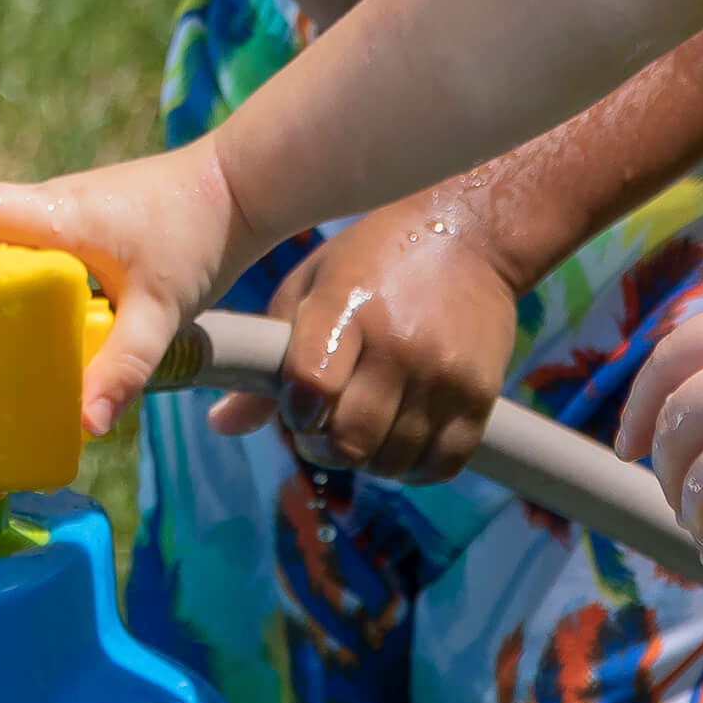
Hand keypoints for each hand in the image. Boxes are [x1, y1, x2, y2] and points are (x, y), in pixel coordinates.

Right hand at [0, 144, 244, 438]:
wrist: (242, 186)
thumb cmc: (199, 234)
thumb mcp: (160, 311)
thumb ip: (123, 367)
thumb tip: (86, 423)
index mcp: (54, 214)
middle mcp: (50, 201)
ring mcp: (66, 206)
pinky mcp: (83, 217)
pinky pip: (29, 240)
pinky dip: (17, 271)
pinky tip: (29, 320)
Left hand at [209, 190, 517, 480]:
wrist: (468, 235)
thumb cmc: (372, 262)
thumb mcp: (311, 287)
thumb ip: (267, 356)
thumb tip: (221, 424)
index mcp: (346, 305)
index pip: (311, 386)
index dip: (296, 413)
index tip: (299, 405)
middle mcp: (398, 342)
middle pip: (350, 440)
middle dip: (325, 448)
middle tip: (326, 428)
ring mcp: (444, 372)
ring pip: (392, 461)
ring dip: (369, 459)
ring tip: (365, 427)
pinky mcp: (481, 394)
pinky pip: (441, 465)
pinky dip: (414, 466)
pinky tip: (402, 438)